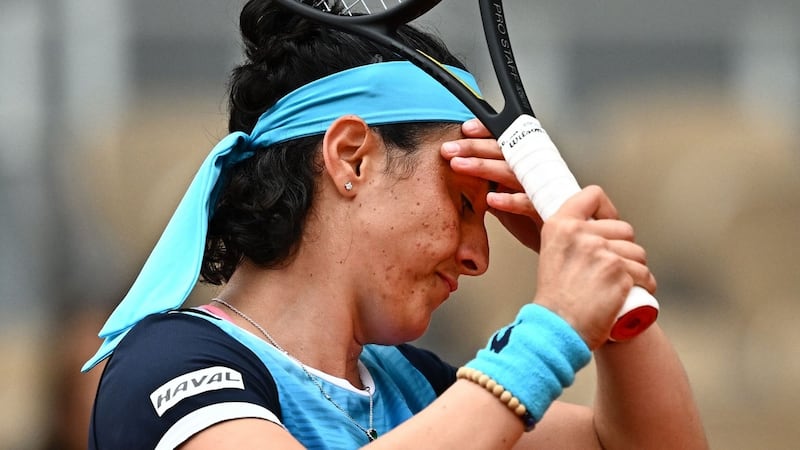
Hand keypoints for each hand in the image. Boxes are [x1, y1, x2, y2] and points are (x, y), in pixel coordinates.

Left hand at [441, 119, 544, 250]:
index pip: (505, 139)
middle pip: (504, 151)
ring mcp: (540, 189)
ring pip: (511, 172)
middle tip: (450, 149)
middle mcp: (532, 171)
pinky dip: (509, 201)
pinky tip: (491, 200)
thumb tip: (460, 171)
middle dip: (474, 147)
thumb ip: (485, 185)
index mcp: (522, 163)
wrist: (557, 241)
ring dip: (484, 167)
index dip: (486, 131)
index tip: (465, 129)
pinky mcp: (545, 211)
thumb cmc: (530, 219)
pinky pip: (527, 203)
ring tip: (460, 166)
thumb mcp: (502, 197)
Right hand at [534, 186, 655, 348]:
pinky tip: (630, 296)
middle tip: (611, 270)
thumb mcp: (553, 253)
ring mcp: (602, 252)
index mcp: (560, 225)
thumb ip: (572, 237)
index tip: (608, 227)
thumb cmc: (555, 298)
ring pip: (638, 253)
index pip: (593, 195)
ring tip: (617, 287)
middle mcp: (581, 233)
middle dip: (625, 249)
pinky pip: (645, 274)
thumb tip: (598, 226)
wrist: (556, 328)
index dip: (607, 210)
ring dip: (636, 270)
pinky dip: (644, 287)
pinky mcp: (620, 272)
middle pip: (624, 228)